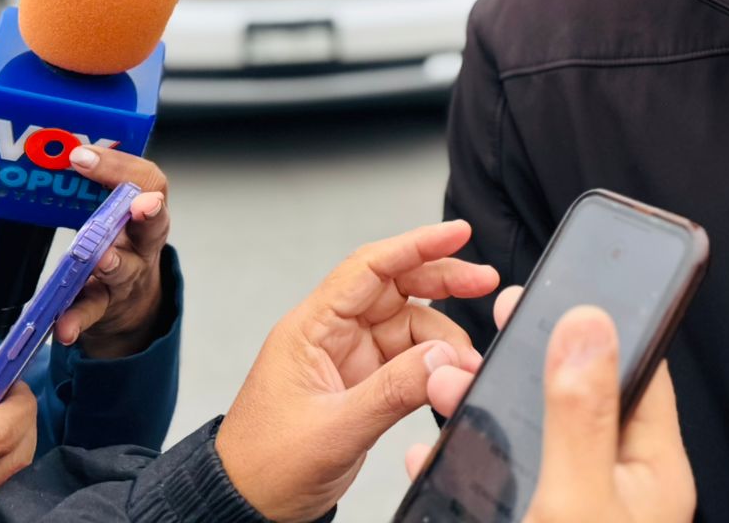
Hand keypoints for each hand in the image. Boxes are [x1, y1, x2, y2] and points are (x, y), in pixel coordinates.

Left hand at [58, 145, 171, 358]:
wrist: (131, 305)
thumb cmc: (118, 244)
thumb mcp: (114, 211)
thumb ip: (93, 185)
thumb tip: (53, 149)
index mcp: (143, 212)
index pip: (146, 181)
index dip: (120, 167)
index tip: (82, 155)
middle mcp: (143, 245)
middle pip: (153, 227)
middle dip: (149, 214)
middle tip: (142, 206)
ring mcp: (127, 278)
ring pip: (125, 269)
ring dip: (115, 262)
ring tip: (103, 259)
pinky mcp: (105, 308)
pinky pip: (92, 312)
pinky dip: (78, 319)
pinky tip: (64, 328)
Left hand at [216, 219, 498, 522]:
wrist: (244, 506)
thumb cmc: (264, 466)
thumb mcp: (333, 431)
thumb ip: (392, 393)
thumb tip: (444, 359)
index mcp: (311, 329)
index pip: (368, 269)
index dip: (415, 245)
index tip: (457, 234)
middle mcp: (332, 335)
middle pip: (395, 287)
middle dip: (442, 280)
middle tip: (485, 281)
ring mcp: (349, 358)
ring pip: (410, 325)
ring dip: (444, 338)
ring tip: (466, 364)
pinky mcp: (362, 384)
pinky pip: (409, 359)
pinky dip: (434, 364)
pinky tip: (450, 375)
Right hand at [409, 287, 695, 522]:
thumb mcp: (577, 500)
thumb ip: (580, 414)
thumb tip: (588, 323)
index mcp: (649, 469)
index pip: (637, 370)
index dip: (597, 322)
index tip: (559, 284)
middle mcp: (618, 484)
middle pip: (576, 396)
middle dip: (527, 358)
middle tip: (498, 322)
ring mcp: (579, 507)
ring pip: (532, 435)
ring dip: (485, 404)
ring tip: (445, 383)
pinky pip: (503, 481)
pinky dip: (467, 460)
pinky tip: (435, 450)